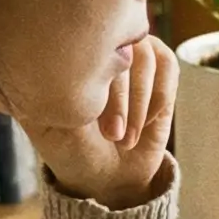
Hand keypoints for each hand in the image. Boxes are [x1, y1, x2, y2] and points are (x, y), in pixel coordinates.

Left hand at [25, 37, 176, 209]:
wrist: (107, 176)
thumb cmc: (72, 152)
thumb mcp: (50, 125)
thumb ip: (55, 89)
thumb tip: (60, 58)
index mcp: (66, 56)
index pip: (86, 42)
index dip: (96, 83)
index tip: (89, 123)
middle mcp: (100, 49)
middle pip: (121, 47)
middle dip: (119, 99)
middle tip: (112, 136)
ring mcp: (130, 57)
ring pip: (147, 56)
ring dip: (141, 102)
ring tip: (127, 138)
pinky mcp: (159, 72)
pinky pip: (169, 66)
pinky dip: (159, 97)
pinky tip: (147, 122)